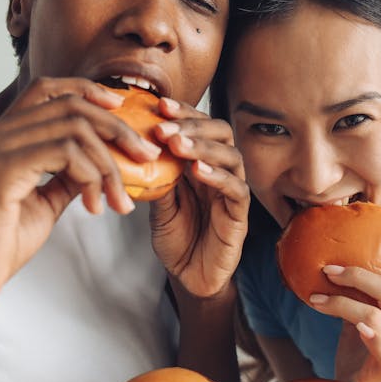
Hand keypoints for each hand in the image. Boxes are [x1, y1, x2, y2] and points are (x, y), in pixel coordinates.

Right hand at [0, 77, 160, 315]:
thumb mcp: (44, 201)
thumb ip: (68, 174)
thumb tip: (101, 159)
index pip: (46, 89)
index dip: (87, 90)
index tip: (121, 106)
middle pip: (69, 105)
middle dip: (116, 129)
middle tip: (145, 156)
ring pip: (73, 129)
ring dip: (108, 164)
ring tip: (119, 199)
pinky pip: (65, 154)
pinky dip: (91, 177)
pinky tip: (95, 206)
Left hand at [149, 97, 248, 298]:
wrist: (189, 276)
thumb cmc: (177, 237)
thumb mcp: (158, 203)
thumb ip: (157, 177)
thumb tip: (140, 147)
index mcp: (200, 162)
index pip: (199, 127)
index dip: (183, 114)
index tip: (159, 105)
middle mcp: (220, 171)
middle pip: (219, 133)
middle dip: (192, 126)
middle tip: (164, 127)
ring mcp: (232, 191)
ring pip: (230, 156)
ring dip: (203, 147)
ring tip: (177, 145)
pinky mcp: (240, 215)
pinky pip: (236, 189)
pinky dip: (218, 177)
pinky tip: (198, 171)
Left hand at [309, 238, 380, 381]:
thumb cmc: (355, 353)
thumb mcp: (356, 318)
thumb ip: (358, 297)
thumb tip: (335, 264)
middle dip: (358, 274)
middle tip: (329, 270)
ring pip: (375, 314)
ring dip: (341, 302)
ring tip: (316, 299)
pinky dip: (370, 333)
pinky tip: (358, 328)